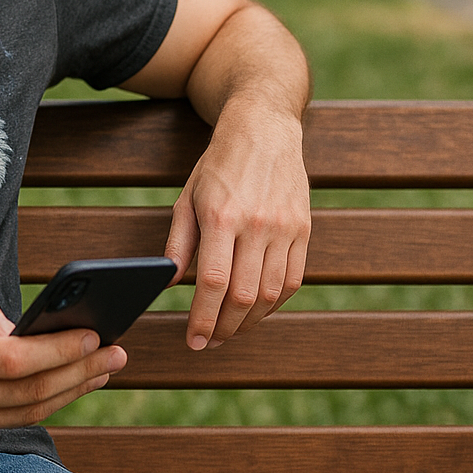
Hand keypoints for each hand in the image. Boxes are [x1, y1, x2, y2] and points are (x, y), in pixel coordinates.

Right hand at [0, 282, 125, 458]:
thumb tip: (18, 328)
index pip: (19, 359)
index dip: (63, 350)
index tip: (95, 334)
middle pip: (32, 392)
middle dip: (82, 371)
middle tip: (116, 353)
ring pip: (26, 413)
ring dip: (69, 392)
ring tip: (98, 370)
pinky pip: (3, 424)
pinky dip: (35, 404)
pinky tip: (57, 386)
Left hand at [164, 102, 309, 349]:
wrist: (264, 130)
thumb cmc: (219, 165)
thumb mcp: (187, 197)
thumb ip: (178, 243)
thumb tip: (168, 283)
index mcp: (221, 216)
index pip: (213, 283)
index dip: (202, 318)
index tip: (194, 340)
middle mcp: (257, 224)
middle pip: (244, 296)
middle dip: (224, 328)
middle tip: (210, 342)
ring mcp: (285, 228)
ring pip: (271, 294)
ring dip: (250, 322)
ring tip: (231, 330)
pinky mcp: (304, 230)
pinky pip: (293, 280)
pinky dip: (275, 303)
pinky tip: (258, 311)